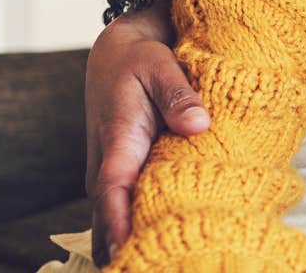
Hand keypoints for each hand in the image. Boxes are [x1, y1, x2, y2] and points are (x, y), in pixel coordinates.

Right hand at [84, 0, 208, 264]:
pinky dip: (138, 235)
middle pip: (109, 226)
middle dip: (131, 252)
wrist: (115, 55)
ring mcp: (111, 180)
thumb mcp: (160, 67)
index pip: (112, 195)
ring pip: (114, 227)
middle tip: (167, 267)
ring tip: (169, 265)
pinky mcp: (121, 181)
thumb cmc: (138, 61)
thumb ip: (178, 95)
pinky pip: (125, 217)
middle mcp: (106, 170)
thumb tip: (198, 123)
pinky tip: (166, 253)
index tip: (131, 255)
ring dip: (136, 247)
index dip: (120, 228)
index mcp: (117, 145)